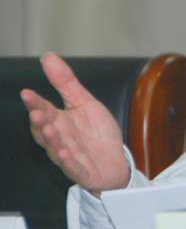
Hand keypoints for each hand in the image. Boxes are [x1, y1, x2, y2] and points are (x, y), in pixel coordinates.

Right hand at [20, 53, 129, 193]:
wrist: (115, 161)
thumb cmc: (97, 133)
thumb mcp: (85, 102)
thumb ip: (66, 83)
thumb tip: (48, 57)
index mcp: (60, 122)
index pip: (45, 110)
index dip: (35, 103)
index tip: (26, 93)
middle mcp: (60, 139)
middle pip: (46, 130)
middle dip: (40, 122)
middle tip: (36, 112)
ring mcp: (70, 156)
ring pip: (56, 148)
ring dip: (52, 140)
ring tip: (49, 128)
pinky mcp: (82, 171)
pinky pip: (73, 166)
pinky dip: (68, 161)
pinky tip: (64, 152)